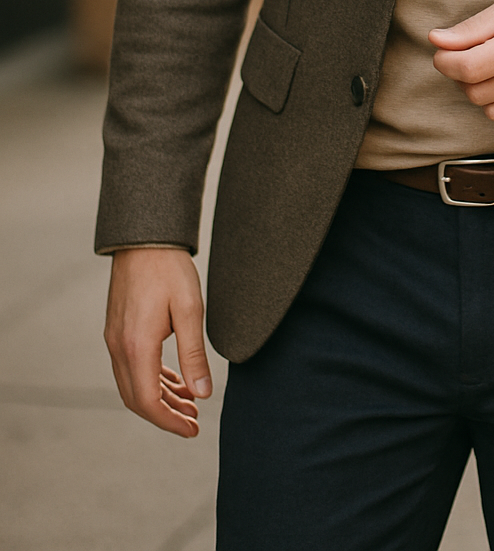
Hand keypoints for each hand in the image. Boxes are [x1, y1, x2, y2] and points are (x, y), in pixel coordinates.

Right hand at [104, 247, 211, 436]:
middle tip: (193, 421)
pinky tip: (174, 380)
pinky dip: (152, 379)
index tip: (193, 428)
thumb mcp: (190, 310)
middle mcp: (119, 347)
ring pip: (133, 384)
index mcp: (137, 346)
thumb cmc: (170, 269)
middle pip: (137, 399)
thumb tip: (203, 393)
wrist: (145, 239)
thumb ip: (194, 355)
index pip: (148, 401)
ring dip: (160, 398)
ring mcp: (115, 339)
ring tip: (189, 404)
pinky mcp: (118, 330)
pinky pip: (131, 367)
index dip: (170, 421)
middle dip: (165, 415)